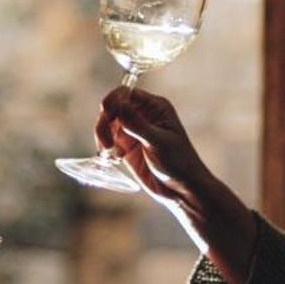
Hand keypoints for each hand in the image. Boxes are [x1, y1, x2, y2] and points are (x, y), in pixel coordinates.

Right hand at [95, 87, 211, 210]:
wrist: (182, 190)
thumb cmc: (179, 163)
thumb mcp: (158, 142)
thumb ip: (137, 124)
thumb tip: (119, 104)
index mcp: (155, 107)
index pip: (127, 93)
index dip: (113, 100)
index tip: (106, 114)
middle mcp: (143, 115)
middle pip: (113, 107)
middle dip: (104, 122)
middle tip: (105, 143)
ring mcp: (133, 131)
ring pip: (108, 124)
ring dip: (102, 135)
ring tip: (108, 152)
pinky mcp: (127, 147)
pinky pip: (108, 140)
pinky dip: (106, 147)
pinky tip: (116, 158)